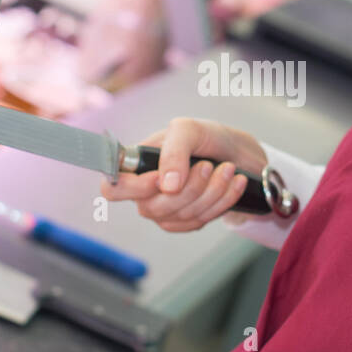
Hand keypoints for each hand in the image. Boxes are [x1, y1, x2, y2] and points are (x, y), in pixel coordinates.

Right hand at [99, 117, 268, 231]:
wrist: (239, 153)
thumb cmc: (208, 137)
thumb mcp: (190, 130)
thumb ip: (174, 150)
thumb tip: (166, 186)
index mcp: (137, 165)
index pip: (112, 187)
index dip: (131, 188)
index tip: (158, 179)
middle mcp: (146, 191)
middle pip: (151, 208)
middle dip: (188, 188)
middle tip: (208, 165)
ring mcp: (165, 209)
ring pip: (180, 215)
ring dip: (211, 192)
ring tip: (228, 169)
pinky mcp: (187, 221)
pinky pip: (199, 222)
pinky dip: (221, 201)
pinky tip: (234, 183)